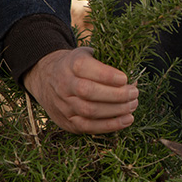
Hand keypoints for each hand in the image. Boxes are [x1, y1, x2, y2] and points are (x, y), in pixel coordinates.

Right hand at [23, 47, 138, 133]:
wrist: (47, 79)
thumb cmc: (78, 67)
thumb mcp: (88, 55)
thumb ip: (108, 62)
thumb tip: (135, 76)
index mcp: (70, 64)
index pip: (84, 67)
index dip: (106, 75)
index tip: (125, 78)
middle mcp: (63, 84)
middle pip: (88, 91)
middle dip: (116, 94)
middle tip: (134, 93)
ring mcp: (64, 104)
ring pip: (90, 111)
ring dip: (117, 110)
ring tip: (133, 105)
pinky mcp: (67, 121)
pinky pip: (89, 127)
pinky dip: (111, 125)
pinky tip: (127, 119)